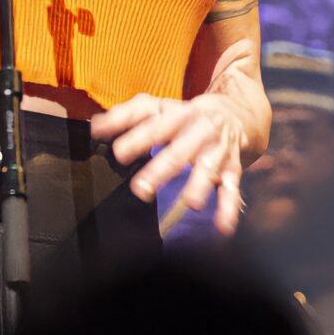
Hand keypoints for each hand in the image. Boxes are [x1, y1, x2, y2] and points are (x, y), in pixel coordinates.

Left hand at [90, 94, 250, 235]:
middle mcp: (202, 132)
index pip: (157, 126)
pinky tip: (222, 227)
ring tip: (192, 204)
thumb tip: (95, 127)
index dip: (139, 138)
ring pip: (209, 169)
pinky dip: (229, 209)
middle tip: (141, 189)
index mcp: (180, 114)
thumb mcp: (158, 107)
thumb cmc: (186, 113)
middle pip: (181, 151)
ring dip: (200, 186)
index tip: (119, 153)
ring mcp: (218, 152)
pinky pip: (232, 190)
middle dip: (163, 169)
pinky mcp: (232, 170)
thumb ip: (126, 115)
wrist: (238, 111)